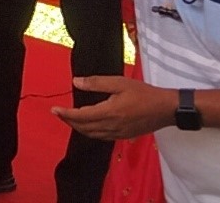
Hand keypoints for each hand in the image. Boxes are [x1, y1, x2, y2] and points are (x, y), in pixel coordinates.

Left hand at [51, 76, 176, 140]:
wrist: (166, 109)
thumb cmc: (144, 93)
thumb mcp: (119, 83)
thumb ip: (96, 83)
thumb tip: (76, 82)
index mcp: (109, 113)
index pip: (81, 116)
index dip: (65, 114)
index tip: (53, 109)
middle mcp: (111, 126)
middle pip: (84, 128)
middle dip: (69, 121)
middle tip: (58, 113)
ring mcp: (118, 134)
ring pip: (91, 134)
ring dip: (78, 128)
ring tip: (69, 119)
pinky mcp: (123, 136)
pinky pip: (101, 137)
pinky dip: (90, 132)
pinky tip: (88, 126)